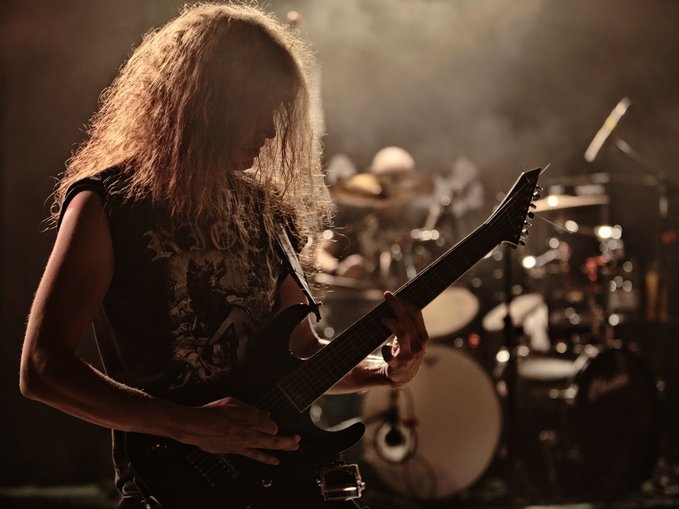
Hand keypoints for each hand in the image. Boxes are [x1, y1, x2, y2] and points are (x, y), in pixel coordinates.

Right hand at [180, 397, 299, 464]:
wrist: (195, 426)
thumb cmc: (213, 412)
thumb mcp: (233, 403)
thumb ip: (250, 409)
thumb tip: (264, 413)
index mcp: (249, 418)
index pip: (270, 424)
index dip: (271, 423)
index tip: (268, 421)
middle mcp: (249, 432)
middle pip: (274, 438)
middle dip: (288, 439)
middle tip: (298, 439)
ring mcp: (244, 443)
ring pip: (268, 447)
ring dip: (283, 448)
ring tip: (295, 447)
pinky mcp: (237, 451)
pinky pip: (255, 456)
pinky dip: (266, 459)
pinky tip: (275, 462)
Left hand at [380, 292, 428, 385]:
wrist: (400, 377)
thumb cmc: (402, 353)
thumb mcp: (409, 339)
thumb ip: (407, 324)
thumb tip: (396, 302)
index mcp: (422, 337)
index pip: (416, 314)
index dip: (404, 303)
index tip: (393, 295)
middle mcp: (419, 346)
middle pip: (408, 320)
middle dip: (397, 306)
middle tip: (387, 296)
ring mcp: (409, 356)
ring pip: (403, 333)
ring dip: (392, 323)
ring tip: (383, 319)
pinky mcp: (398, 366)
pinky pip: (389, 354)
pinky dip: (385, 349)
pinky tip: (385, 349)